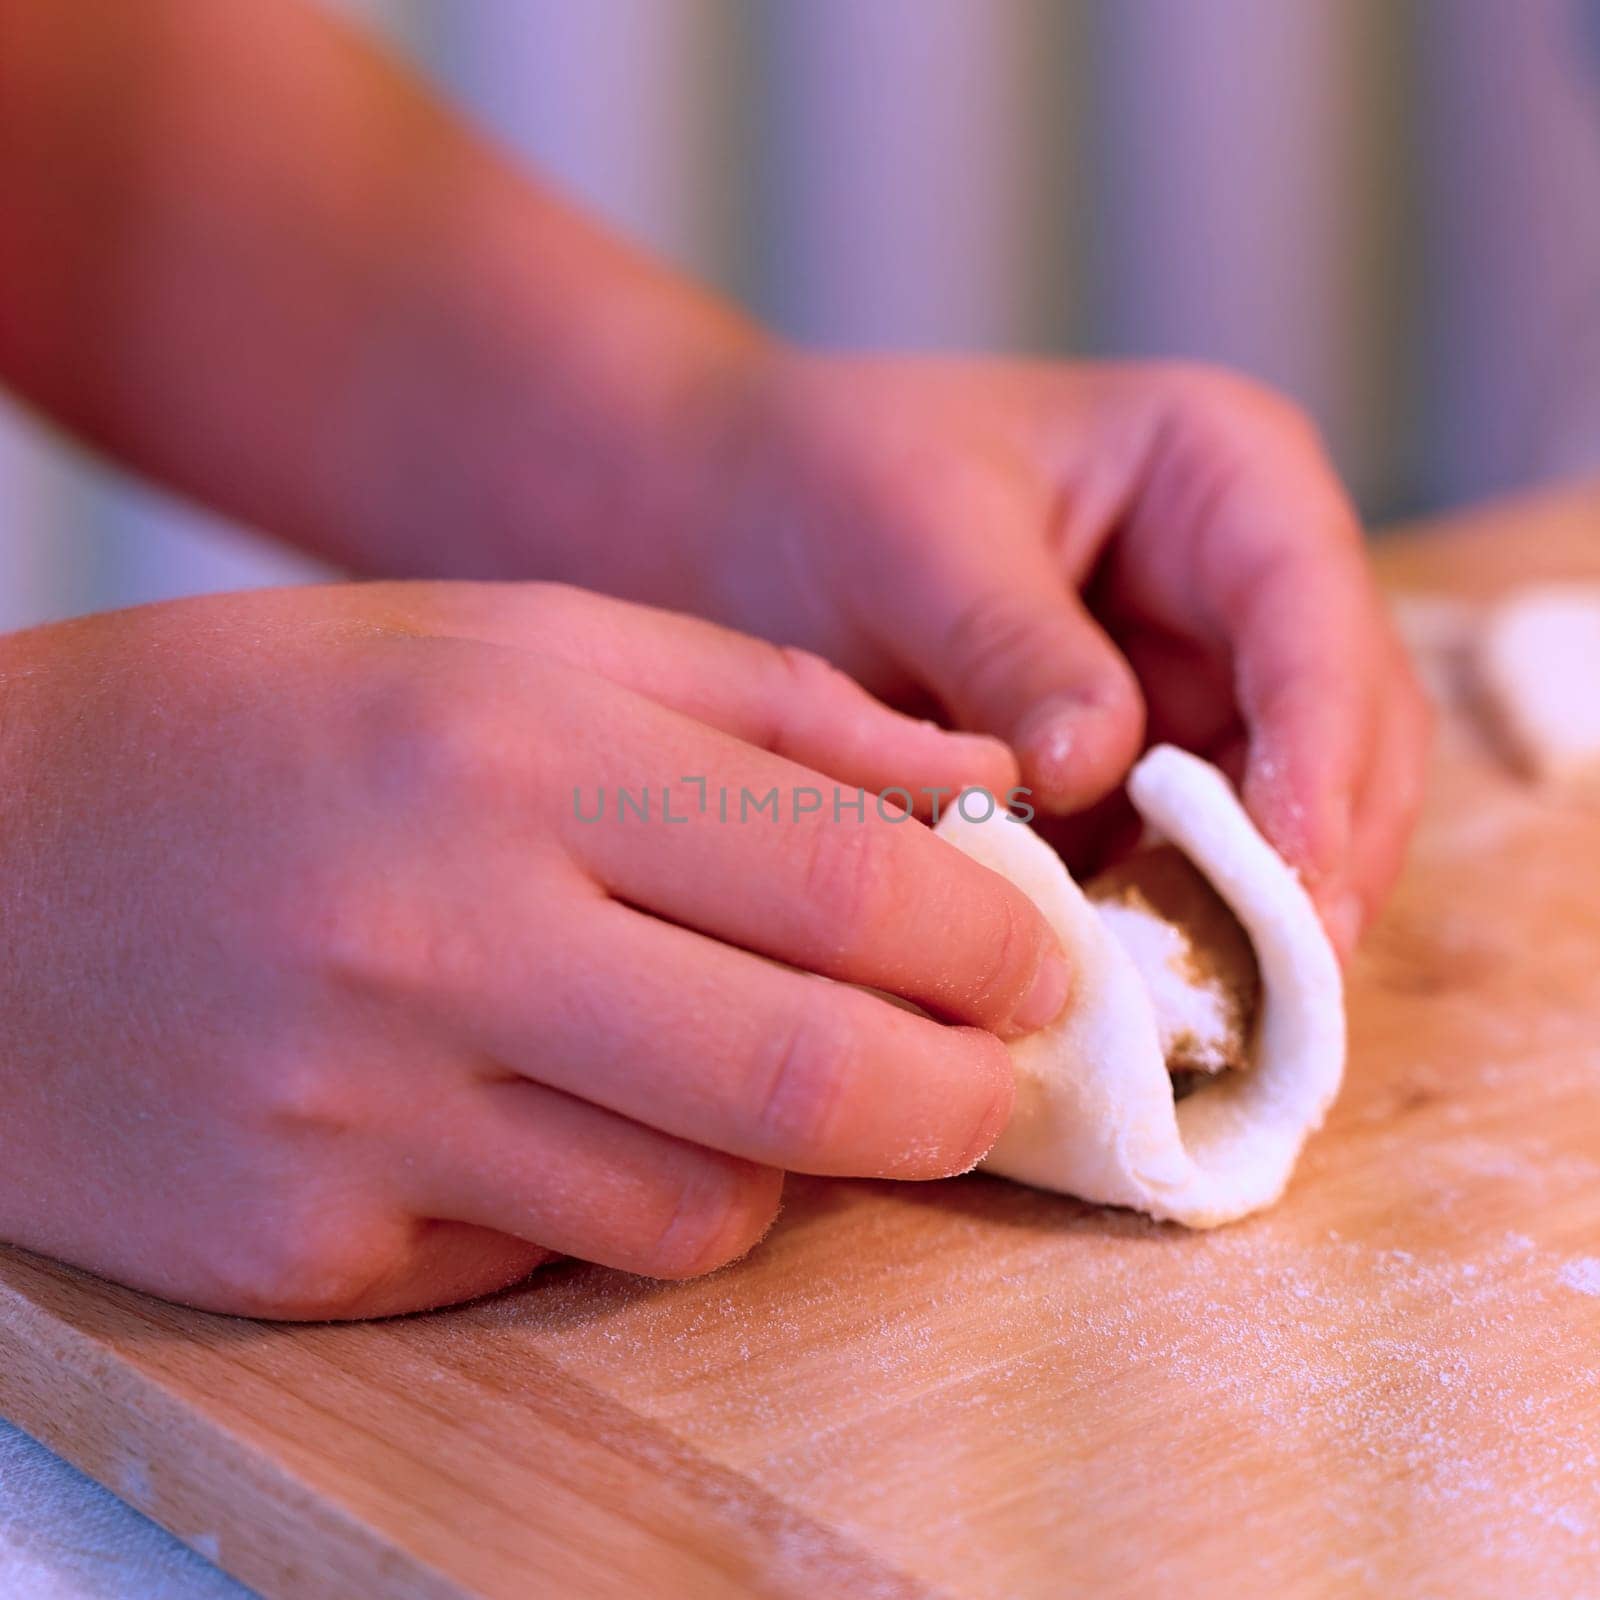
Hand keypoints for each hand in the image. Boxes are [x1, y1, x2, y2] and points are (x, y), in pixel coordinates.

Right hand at [0, 582, 1066, 1317]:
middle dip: (962, 1092)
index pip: (852, 887)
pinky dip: (624, 1202)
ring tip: (760, 1072)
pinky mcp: (296, 1253)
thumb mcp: (510, 636)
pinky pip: (555, 1261)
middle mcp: (438, 937)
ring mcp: (357, 1117)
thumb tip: (978, 788)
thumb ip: (767, 706)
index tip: (1039, 961)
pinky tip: (578, 1118)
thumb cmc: (273, 716)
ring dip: (788, 1158)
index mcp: (510, 748)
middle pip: (814, 1080)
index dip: (997, 943)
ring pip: (703, 1210)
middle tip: (993, 1070)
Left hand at [704, 354, 1431, 957]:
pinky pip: (1193, 873)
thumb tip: (1100, 767)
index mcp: (1224, 476)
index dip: (1319, 750)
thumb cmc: (841, 480)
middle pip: (1346, 741)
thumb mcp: (914, 535)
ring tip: (1196, 1024)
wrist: (750, 523)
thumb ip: (1011, 642)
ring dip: (1252, 925)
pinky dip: (1173, 939)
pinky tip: (1132, 1009)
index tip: (1290, 871)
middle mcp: (1243, 597)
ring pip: (1289, 827)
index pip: (1315, 618)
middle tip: (1259, 993)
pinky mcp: (1150, 787)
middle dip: (1314, 865)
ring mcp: (1205, 699)